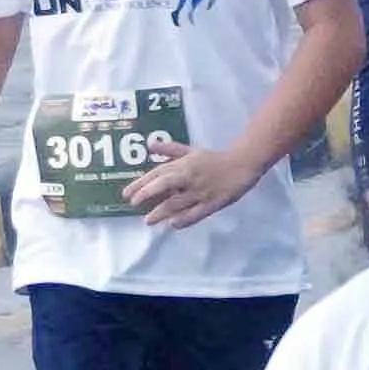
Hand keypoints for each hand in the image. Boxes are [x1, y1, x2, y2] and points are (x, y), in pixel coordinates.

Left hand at [120, 140, 271, 230]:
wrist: (242, 163)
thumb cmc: (213, 158)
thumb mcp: (190, 150)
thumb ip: (170, 149)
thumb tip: (150, 145)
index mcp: (183, 164)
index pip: (157, 174)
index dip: (141, 184)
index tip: (126, 194)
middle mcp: (189, 177)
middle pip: (164, 184)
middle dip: (147, 194)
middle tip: (133, 204)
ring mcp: (201, 191)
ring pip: (177, 202)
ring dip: (161, 212)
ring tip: (148, 220)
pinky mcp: (213, 203)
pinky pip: (196, 214)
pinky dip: (184, 219)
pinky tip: (173, 224)